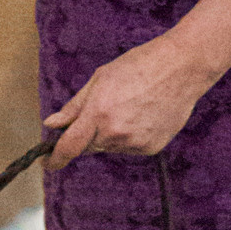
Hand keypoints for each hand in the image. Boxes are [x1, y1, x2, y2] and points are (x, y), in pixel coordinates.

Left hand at [45, 38, 208, 163]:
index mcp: (98, 113)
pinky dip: (130, 136)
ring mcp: (135, 142)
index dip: (55, 158)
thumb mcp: (100, 78)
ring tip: (130, 106)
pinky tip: (143, 114)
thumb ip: (74, 106)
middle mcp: (115, 133)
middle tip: (103, 110)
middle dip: (88, 134)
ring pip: (110, 147)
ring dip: (111, 134)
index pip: (69, 146)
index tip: (48, 163)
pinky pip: (130, 147)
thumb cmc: (140, 65)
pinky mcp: (151, 148)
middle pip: (89, 146)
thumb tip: (52, 123)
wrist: (182, 67)